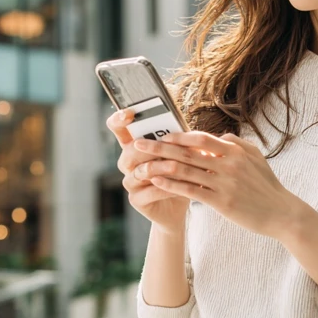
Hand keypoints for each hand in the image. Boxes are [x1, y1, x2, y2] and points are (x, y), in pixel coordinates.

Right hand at [106, 109, 189, 234]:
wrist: (179, 204)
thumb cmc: (180, 173)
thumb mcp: (181, 154)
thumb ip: (182, 142)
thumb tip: (199, 134)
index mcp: (134, 145)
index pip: (118, 128)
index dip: (118, 119)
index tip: (129, 113)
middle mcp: (128, 163)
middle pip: (130, 150)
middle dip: (149, 147)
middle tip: (164, 144)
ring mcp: (130, 182)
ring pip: (141, 171)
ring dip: (160, 167)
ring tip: (176, 166)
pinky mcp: (136, 199)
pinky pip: (149, 192)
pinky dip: (166, 188)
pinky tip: (180, 187)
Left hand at [132, 132, 307, 239]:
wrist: (282, 213)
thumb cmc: (267, 185)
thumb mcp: (255, 158)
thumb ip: (236, 144)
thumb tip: (220, 136)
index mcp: (235, 151)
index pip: (201, 138)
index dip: (178, 135)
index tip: (161, 134)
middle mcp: (228, 164)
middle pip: (187, 152)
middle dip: (160, 147)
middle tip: (139, 143)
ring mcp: (224, 183)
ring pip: (185, 171)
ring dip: (160, 166)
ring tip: (142, 164)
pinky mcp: (222, 202)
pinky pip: (191, 191)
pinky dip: (172, 185)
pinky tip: (157, 182)